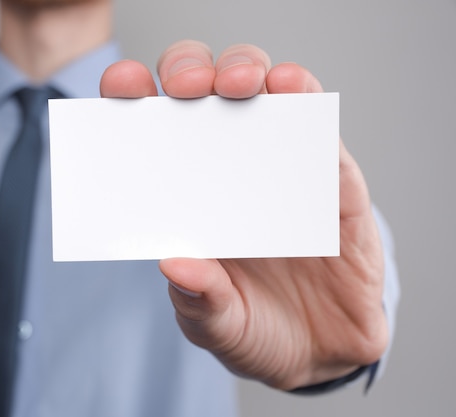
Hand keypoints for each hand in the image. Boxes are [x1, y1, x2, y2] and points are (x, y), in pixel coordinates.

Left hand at [99, 40, 387, 389]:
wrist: (319, 355)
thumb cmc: (253, 326)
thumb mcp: (216, 322)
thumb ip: (198, 299)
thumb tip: (175, 264)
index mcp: (187, 194)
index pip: (153, 129)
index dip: (134, 97)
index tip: (120, 85)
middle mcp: (231, 168)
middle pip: (207, 92)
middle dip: (191, 72)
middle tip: (186, 87)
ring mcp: (284, 169)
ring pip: (265, 94)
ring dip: (252, 72)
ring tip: (241, 81)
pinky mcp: (335, 185)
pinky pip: (323, 136)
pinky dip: (308, 106)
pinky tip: (292, 92)